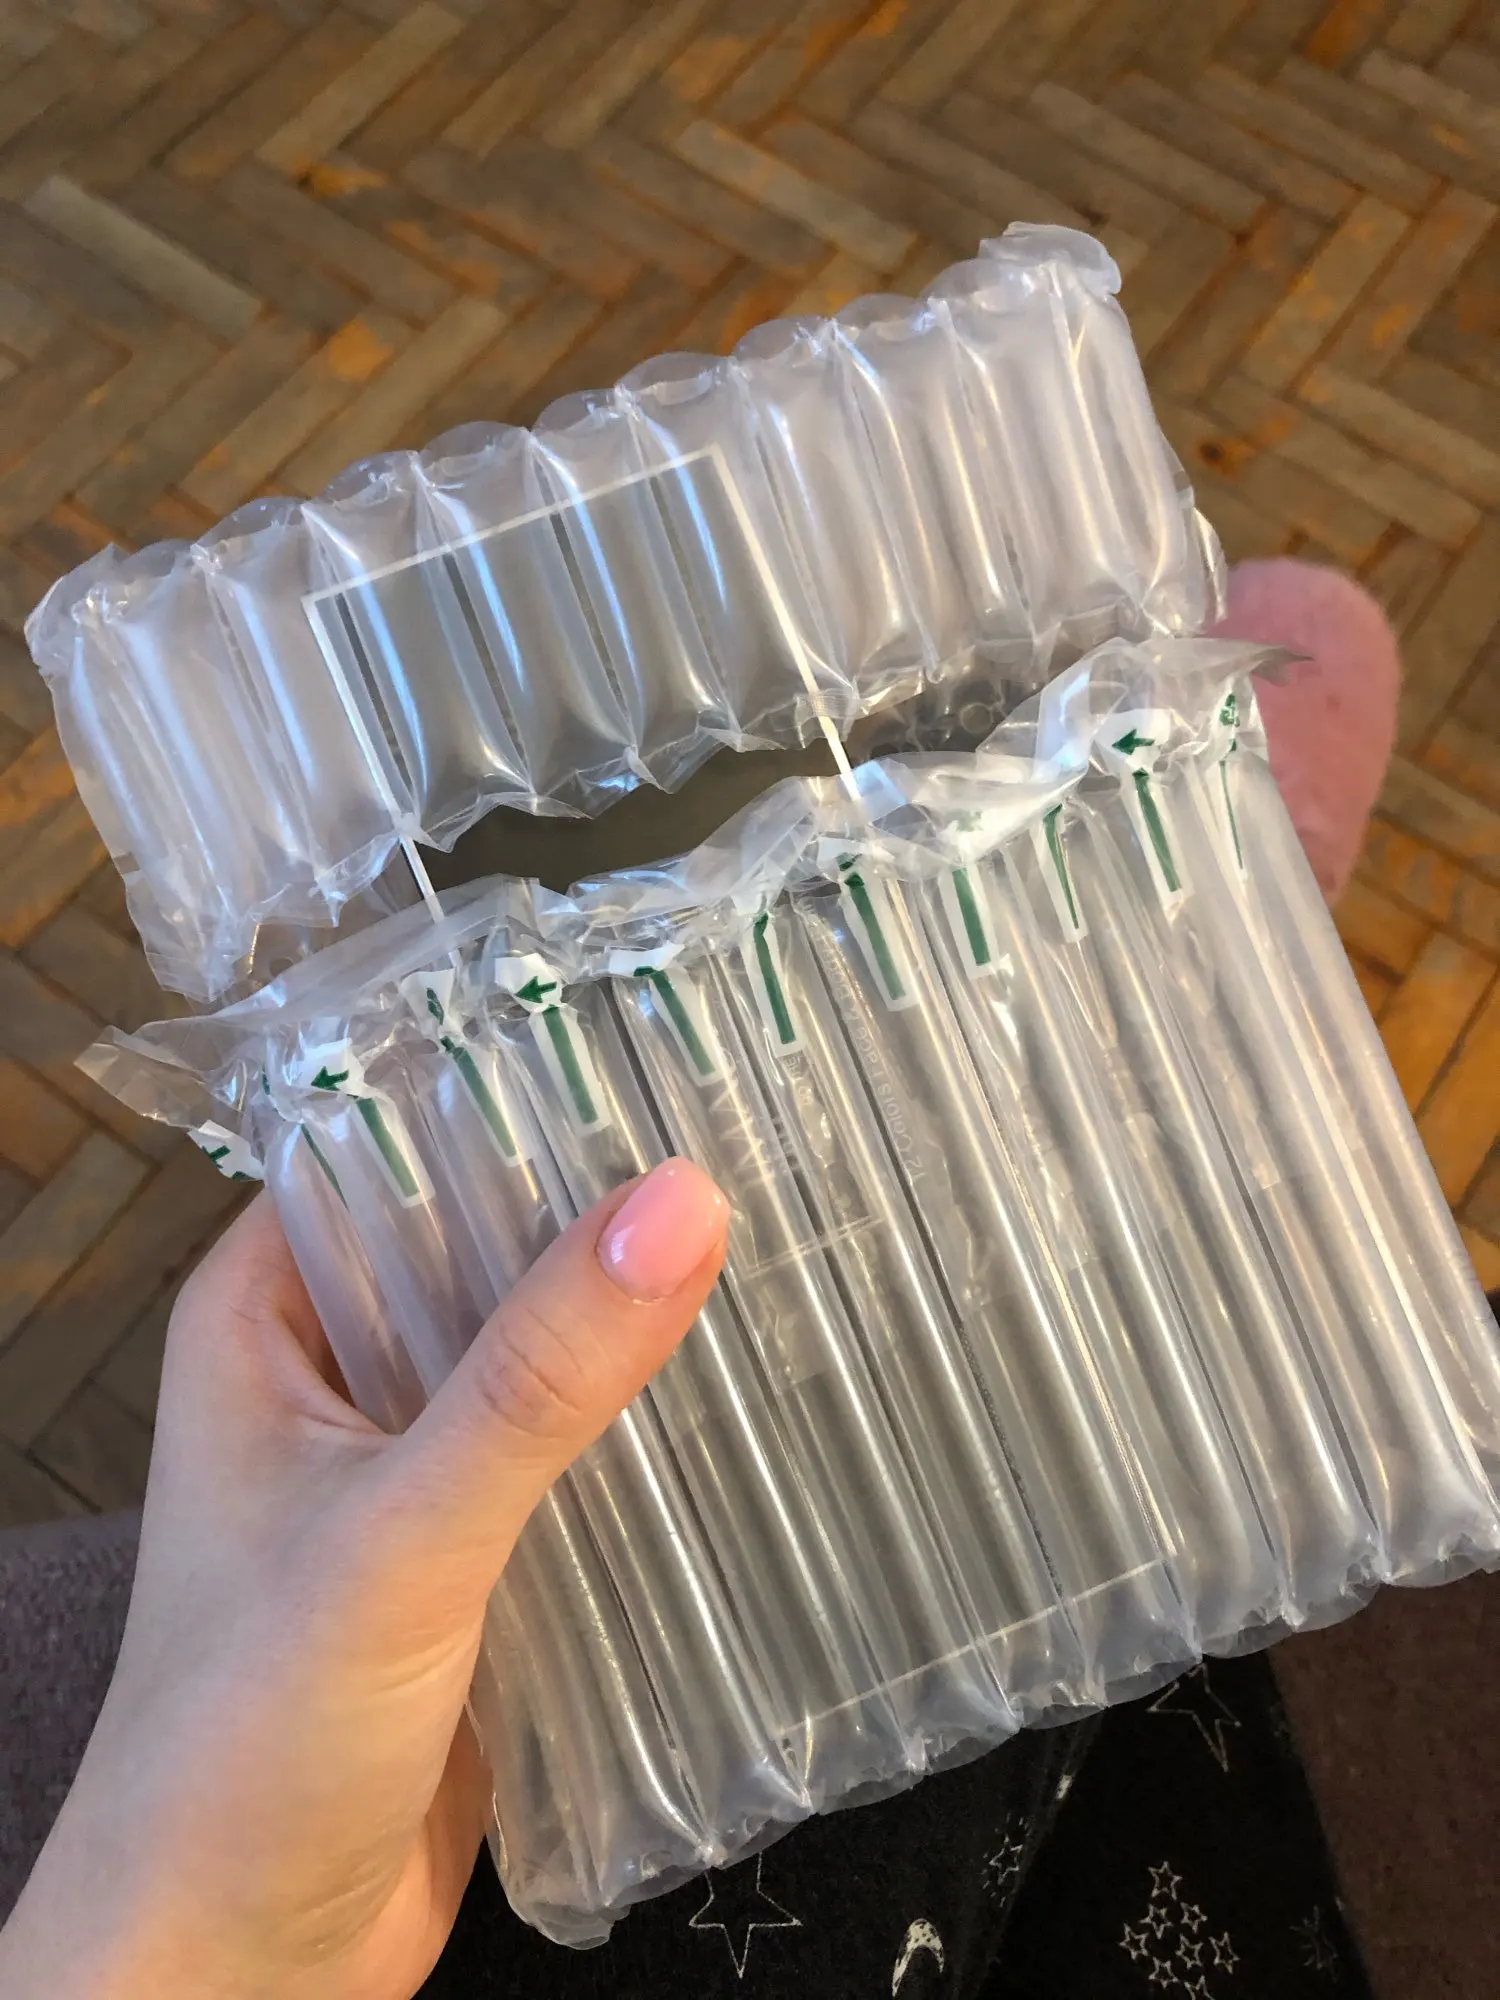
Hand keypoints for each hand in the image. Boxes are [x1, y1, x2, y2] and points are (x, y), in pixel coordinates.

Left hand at [0, 1159, 729, 1999]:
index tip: (671, 1052)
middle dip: (607, 1217)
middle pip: (487, 1246)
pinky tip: (757, 1403)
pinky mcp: (477, 1555)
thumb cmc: (248, 1745)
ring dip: (640, 1331)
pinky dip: (650, 1433)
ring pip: (542, 1355)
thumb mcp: (397, 1539)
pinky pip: (576, 1457)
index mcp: (267, 1314)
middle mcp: (335, 1369)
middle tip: (770, 1151)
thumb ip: (536, 1379)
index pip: (398, 1146)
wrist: (238, 1976)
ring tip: (794, 1253)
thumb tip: (680, 1203)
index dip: (523, 1096)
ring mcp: (409, 1465)